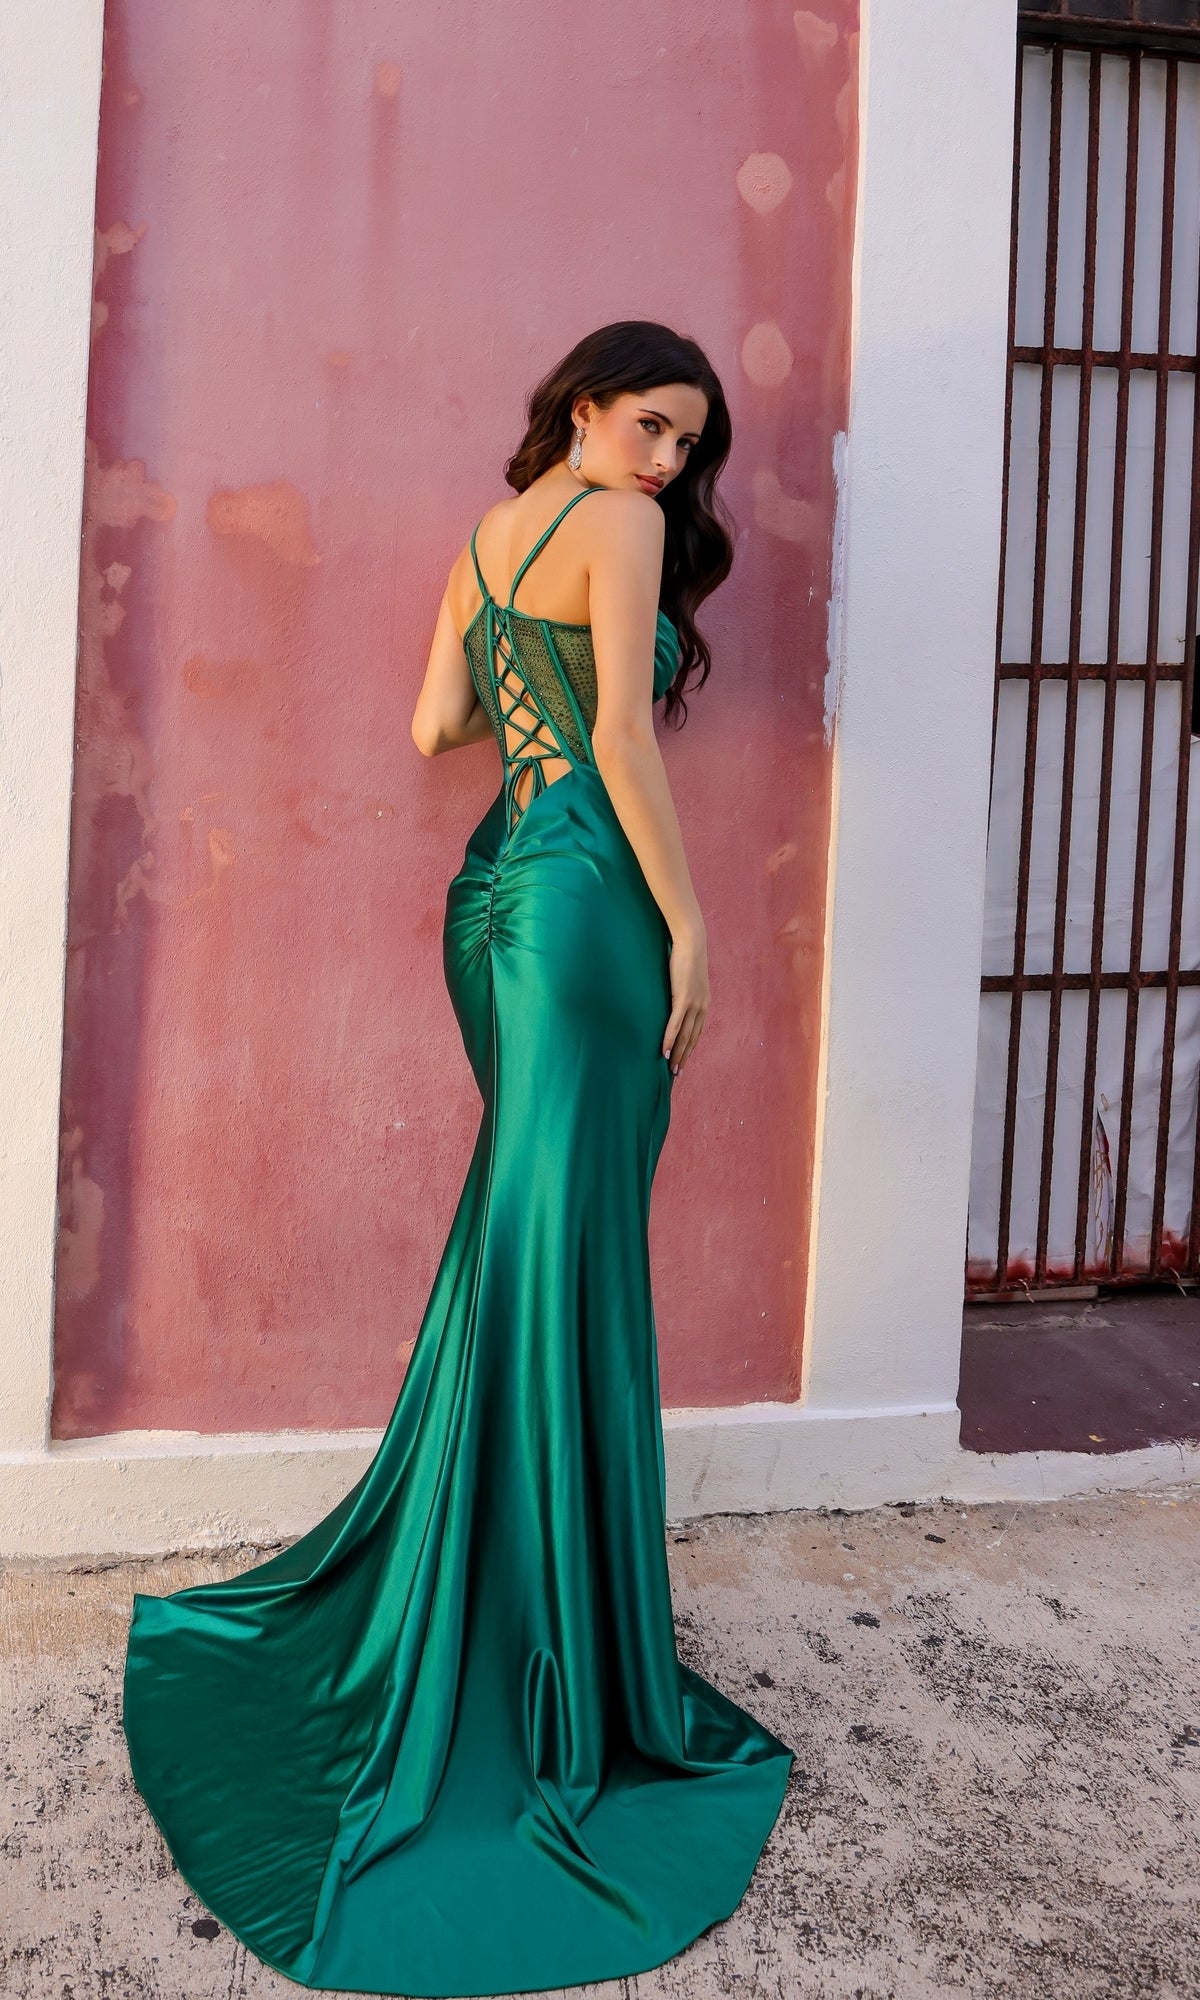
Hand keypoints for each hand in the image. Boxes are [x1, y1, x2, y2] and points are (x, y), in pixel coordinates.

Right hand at [662, 924, 709, 1075]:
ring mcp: (694, 1004)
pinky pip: (675, 1024)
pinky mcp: (684, 999)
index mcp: (704, 1003)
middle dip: (684, 1057)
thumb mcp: (687, 977)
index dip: (690, 1047)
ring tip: (670, 1068)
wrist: (691, 941)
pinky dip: (669, 1039)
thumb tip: (673, 995)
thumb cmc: (686, 956)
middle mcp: (702, 1006)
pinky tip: (664, 1051)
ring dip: (677, 1053)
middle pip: (693, 1038)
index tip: (683, 1060)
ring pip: (685, 1035)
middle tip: (677, 1073)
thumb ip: (682, 990)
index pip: (697, 1031)